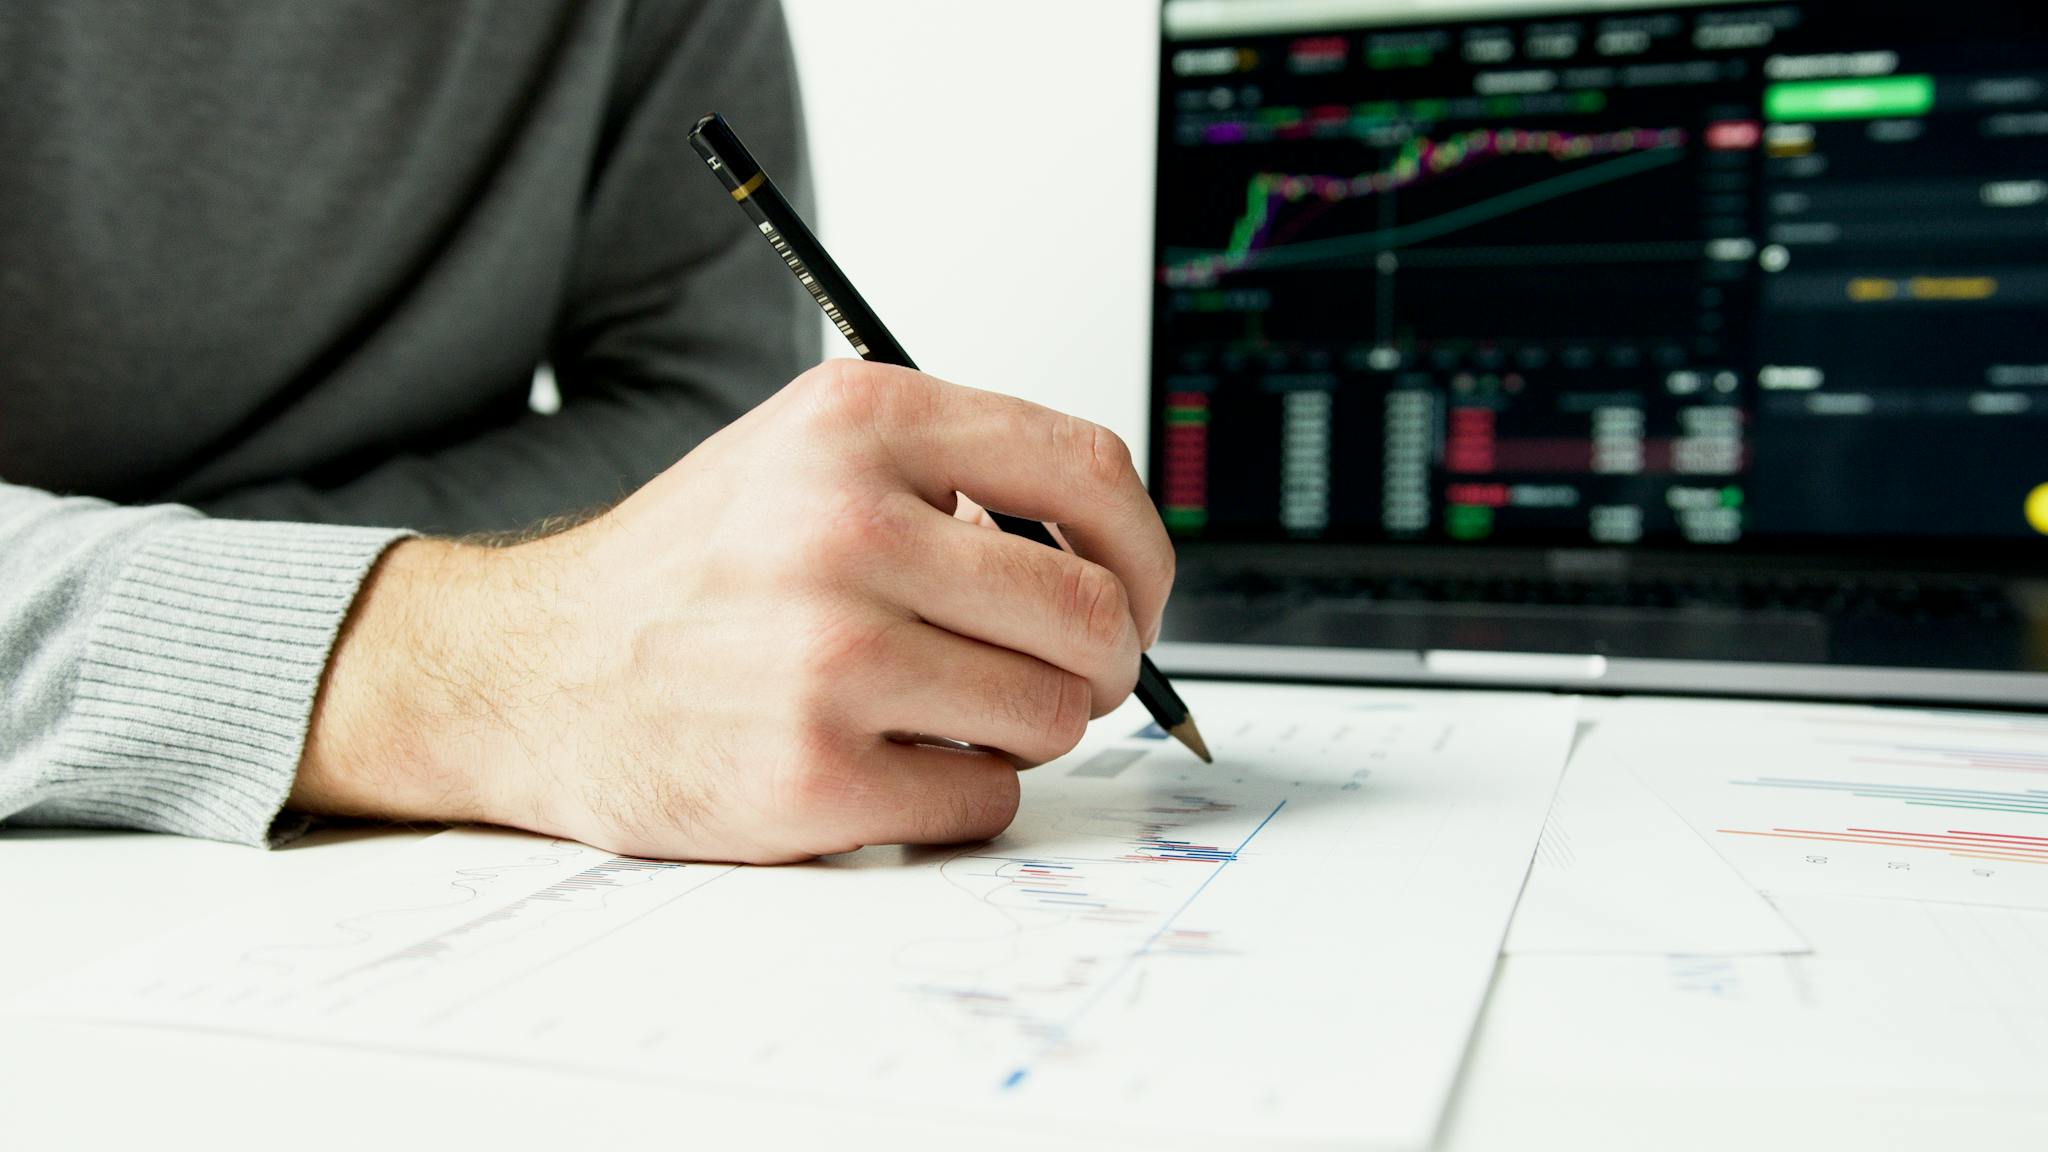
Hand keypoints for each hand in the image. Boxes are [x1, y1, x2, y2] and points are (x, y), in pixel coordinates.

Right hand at [293, 361, 1175, 862]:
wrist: (529, 672)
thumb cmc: (690, 572)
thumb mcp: (807, 456)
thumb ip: (956, 475)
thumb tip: (1116, 561)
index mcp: (859, 422)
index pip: (1089, 473)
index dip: (1143, 549)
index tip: (1134, 593)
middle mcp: (843, 526)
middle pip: (1091, 610)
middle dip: (1105, 661)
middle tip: (1066, 678)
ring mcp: (826, 656)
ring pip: (1051, 712)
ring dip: (1028, 729)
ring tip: (950, 713)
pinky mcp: (808, 775)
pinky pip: (984, 798)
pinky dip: (963, 794)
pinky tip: (891, 764)